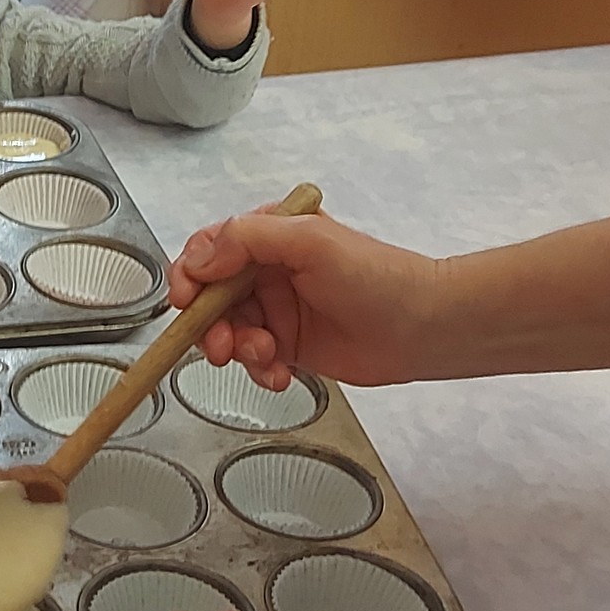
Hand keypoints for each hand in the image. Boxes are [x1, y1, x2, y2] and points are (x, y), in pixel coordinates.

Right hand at [170, 203, 442, 388]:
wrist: (423, 327)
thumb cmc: (378, 275)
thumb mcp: (309, 241)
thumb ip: (248, 240)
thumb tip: (199, 260)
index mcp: (268, 235)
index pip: (208, 250)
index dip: (188, 276)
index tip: (186, 302)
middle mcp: (266, 270)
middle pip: (210, 297)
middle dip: (209, 324)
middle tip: (222, 346)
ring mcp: (276, 309)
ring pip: (228, 332)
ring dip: (237, 350)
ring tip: (264, 358)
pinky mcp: (288, 345)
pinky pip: (252, 360)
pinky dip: (258, 371)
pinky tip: (280, 375)